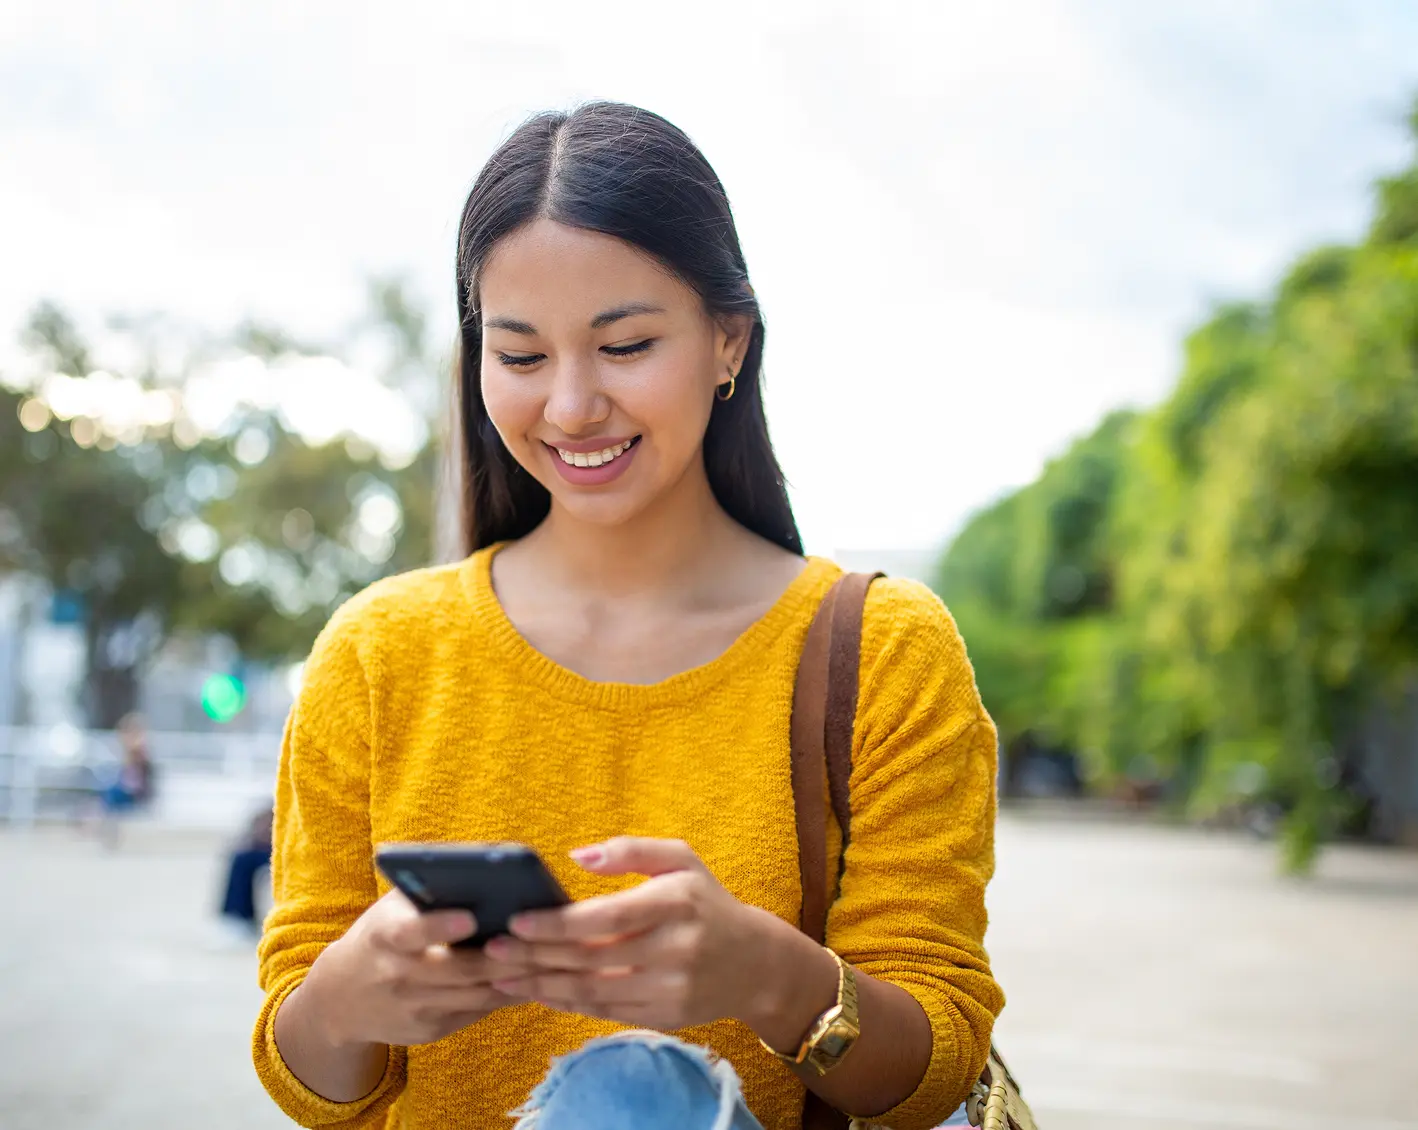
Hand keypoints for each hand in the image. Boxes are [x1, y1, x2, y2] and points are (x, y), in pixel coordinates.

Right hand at [301, 889, 529, 1046]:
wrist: (339, 999)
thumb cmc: (380, 936)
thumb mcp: (390, 909)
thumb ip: (428, 890)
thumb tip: (482, 869)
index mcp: (385, 936)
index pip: (411, 932)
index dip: (440, 926)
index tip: (471, 917)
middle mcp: (399, 976)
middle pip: (460, 970)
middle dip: (504, 956)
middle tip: (542, 938)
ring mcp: (415, 1008)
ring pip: (477, 995)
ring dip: (516, 978)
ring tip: (552, 958)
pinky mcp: (431, 1030)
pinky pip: (477, 1012)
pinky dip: (507, 996)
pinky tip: (535, 979)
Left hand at [484, 836, 821, 1031]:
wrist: (755, 963)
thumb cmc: (706, 902)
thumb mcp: (680, 859)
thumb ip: (629, 851)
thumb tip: (575, 855)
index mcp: (676, 901)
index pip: (607, 917)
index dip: (558, 922)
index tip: (518, 919)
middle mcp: (676, 948)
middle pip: (591, 957)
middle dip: (536, 955)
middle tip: (493, 949)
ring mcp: (671, 987)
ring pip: (592, 991)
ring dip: (541, 985)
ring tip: (501, 977)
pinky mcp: (666, 1016)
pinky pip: (605, 1011)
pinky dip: (566, 1003)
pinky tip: (538, 992)